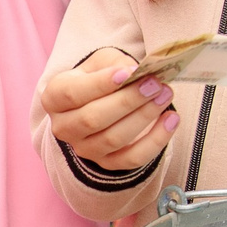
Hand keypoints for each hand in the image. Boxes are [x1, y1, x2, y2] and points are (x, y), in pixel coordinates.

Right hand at [39, 46, 177, 172]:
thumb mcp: (102, 62)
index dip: (101, 84)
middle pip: (93, 119)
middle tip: (155, 84)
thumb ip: (116, 64)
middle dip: (128, 100)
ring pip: (113, 139)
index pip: (73, 94)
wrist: (99, 101)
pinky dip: (156, 140)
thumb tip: (137, 73)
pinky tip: (171, 120)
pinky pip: (132, 158)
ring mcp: (84, 149)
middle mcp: (63, 127)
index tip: (129, 72)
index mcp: (54, 98)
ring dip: (144, 116)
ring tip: (165, 95)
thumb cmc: (99, 78)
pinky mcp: (106, 164)